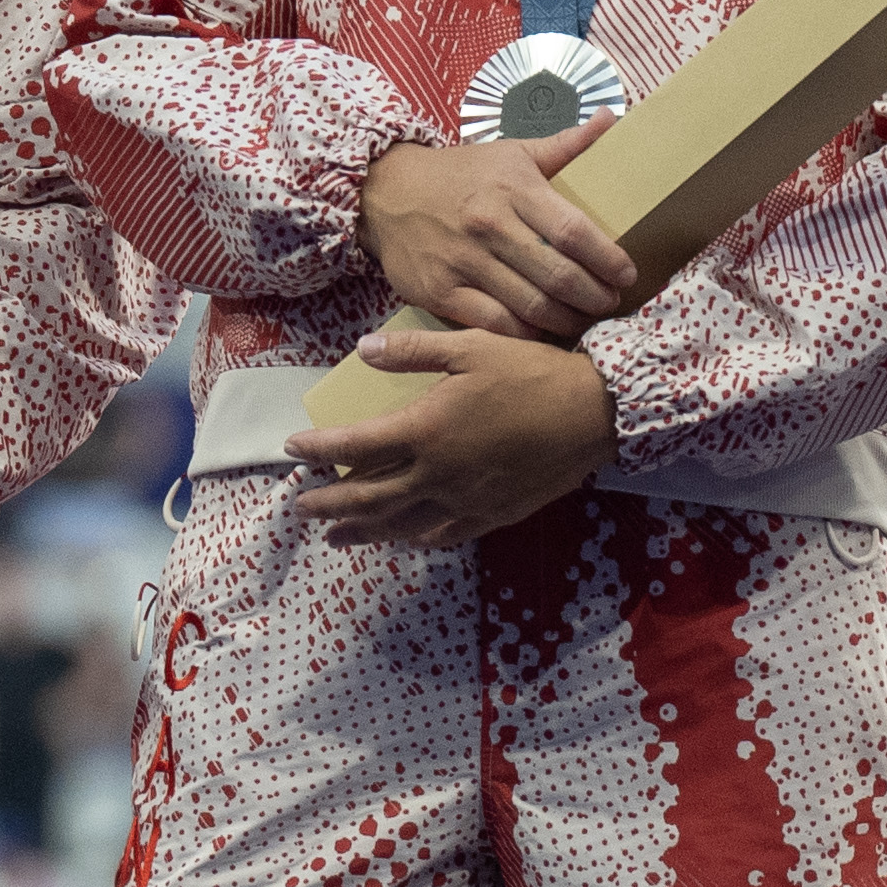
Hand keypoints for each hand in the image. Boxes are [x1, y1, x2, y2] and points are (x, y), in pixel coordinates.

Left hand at [286, 323, 618, 546]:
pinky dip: (416, 537)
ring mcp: (465, 500)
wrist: (594, 413)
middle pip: (369, 497)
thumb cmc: (531, 372)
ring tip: (337, 536)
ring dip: (364, 530)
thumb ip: (413, 351)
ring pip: (402, 524)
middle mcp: (437, 474)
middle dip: (330, 503)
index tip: (292, 449)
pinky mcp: (494, 514)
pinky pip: (444, 534)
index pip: (355, 446)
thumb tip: (362, 348)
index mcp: (426, 430)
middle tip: (301, 509)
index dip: (319, 449)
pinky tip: (407, 539)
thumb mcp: (470, 346)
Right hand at [357, 119, 638, 342]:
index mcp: (513, 188)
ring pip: (530, 306)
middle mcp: (489, 226)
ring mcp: (464, 261)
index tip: (627, 274)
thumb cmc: (460, 174)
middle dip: (594, 297)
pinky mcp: (440, 291)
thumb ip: (565, 145)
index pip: (572, 230)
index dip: (606, 258)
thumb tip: (612, 120)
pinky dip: (525, 335)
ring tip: (585, 322)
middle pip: (557, 274)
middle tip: (610, 303)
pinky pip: (494, 323)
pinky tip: (543, 333)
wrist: (386, 192)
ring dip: (566, 321)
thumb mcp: (511, 151)